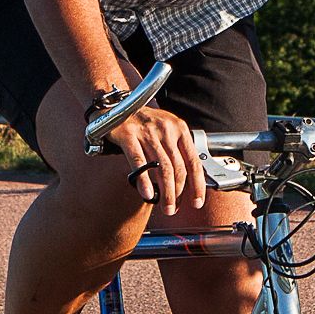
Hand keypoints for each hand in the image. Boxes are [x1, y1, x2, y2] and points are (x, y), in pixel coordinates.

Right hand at [106, 102, 213, 219]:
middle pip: (178, 168)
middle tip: (174, 208)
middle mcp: (166, 130)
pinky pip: (139, 161)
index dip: (197, 185)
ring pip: (162, 168)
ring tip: (165, 207)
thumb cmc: (143, 122)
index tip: (197, 201)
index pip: (194, 161)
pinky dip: (144, 180)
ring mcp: (147, 132)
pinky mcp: (128, 135)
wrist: (116, 105)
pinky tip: (147, 193)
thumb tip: (185, 181)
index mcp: (180, 129)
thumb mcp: (166, 129)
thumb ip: (177, 150)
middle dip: (178, 193)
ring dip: (166, 192)